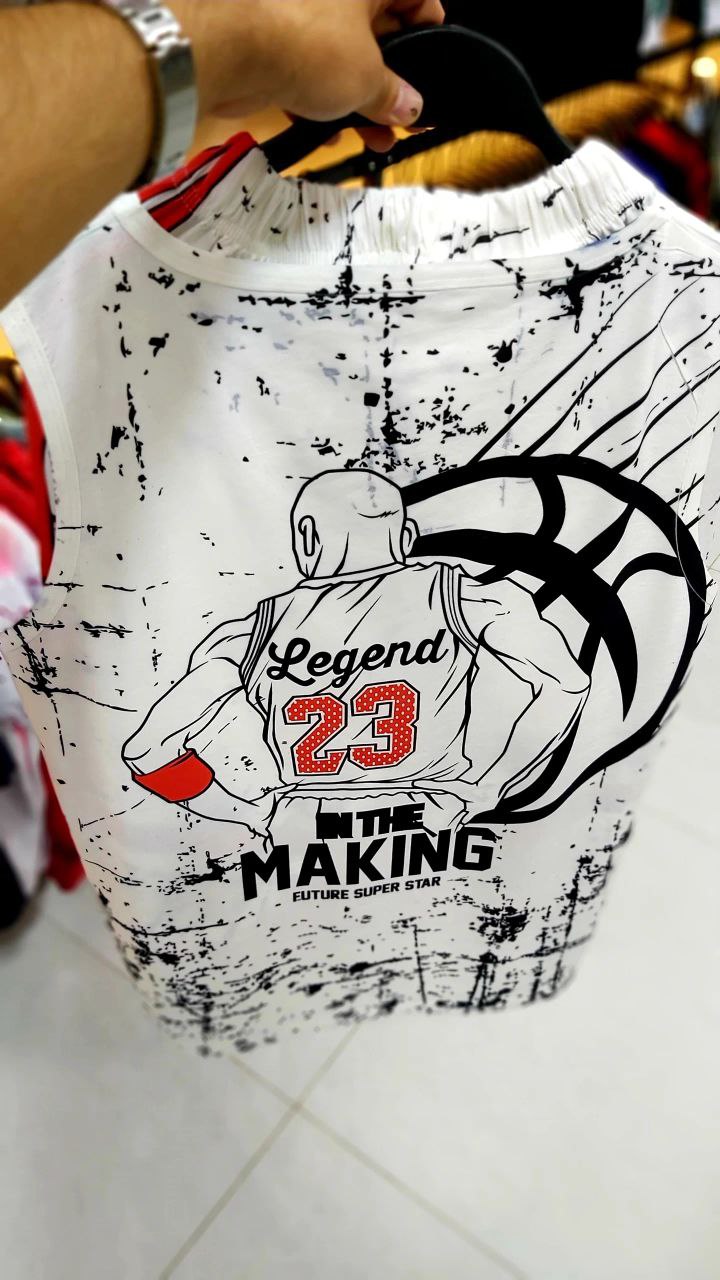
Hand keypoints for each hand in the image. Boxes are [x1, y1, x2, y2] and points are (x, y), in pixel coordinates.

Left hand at [175, 0, 444, 150]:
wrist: (230, 49)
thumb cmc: (302, 40)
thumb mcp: (367, 78)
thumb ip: (393, 95)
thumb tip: (409, 106)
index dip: (428, 35)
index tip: (431, 73)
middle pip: (378, 31)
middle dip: (392, 81)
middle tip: (401, 118)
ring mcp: (302, 10)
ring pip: (342, 54)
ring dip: (358, 99)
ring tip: (372, 137)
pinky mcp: (274, 37)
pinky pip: (308, 68)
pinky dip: (320, 98)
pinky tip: (328, 131)